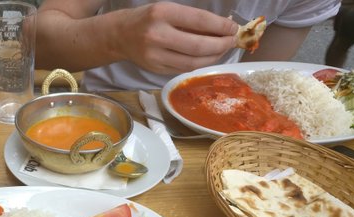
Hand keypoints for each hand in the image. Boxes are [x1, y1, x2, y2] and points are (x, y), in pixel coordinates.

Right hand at [118, 2, 237, 73]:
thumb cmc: (148, 19)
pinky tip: (207, 56)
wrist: (120, 35)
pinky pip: (184, 69)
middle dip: (221, 44)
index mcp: (162, 14)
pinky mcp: (156, 69)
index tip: (233, 28)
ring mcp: (155, 55)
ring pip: (193, 62)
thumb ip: (192, 20)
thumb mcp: (168, 10)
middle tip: (231, 41)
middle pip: (199, 46)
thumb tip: (223, 28)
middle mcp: (157, 35)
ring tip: (222, 49)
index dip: (221, 26)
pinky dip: (200, 63)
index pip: (199, 21)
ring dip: (214, 57)